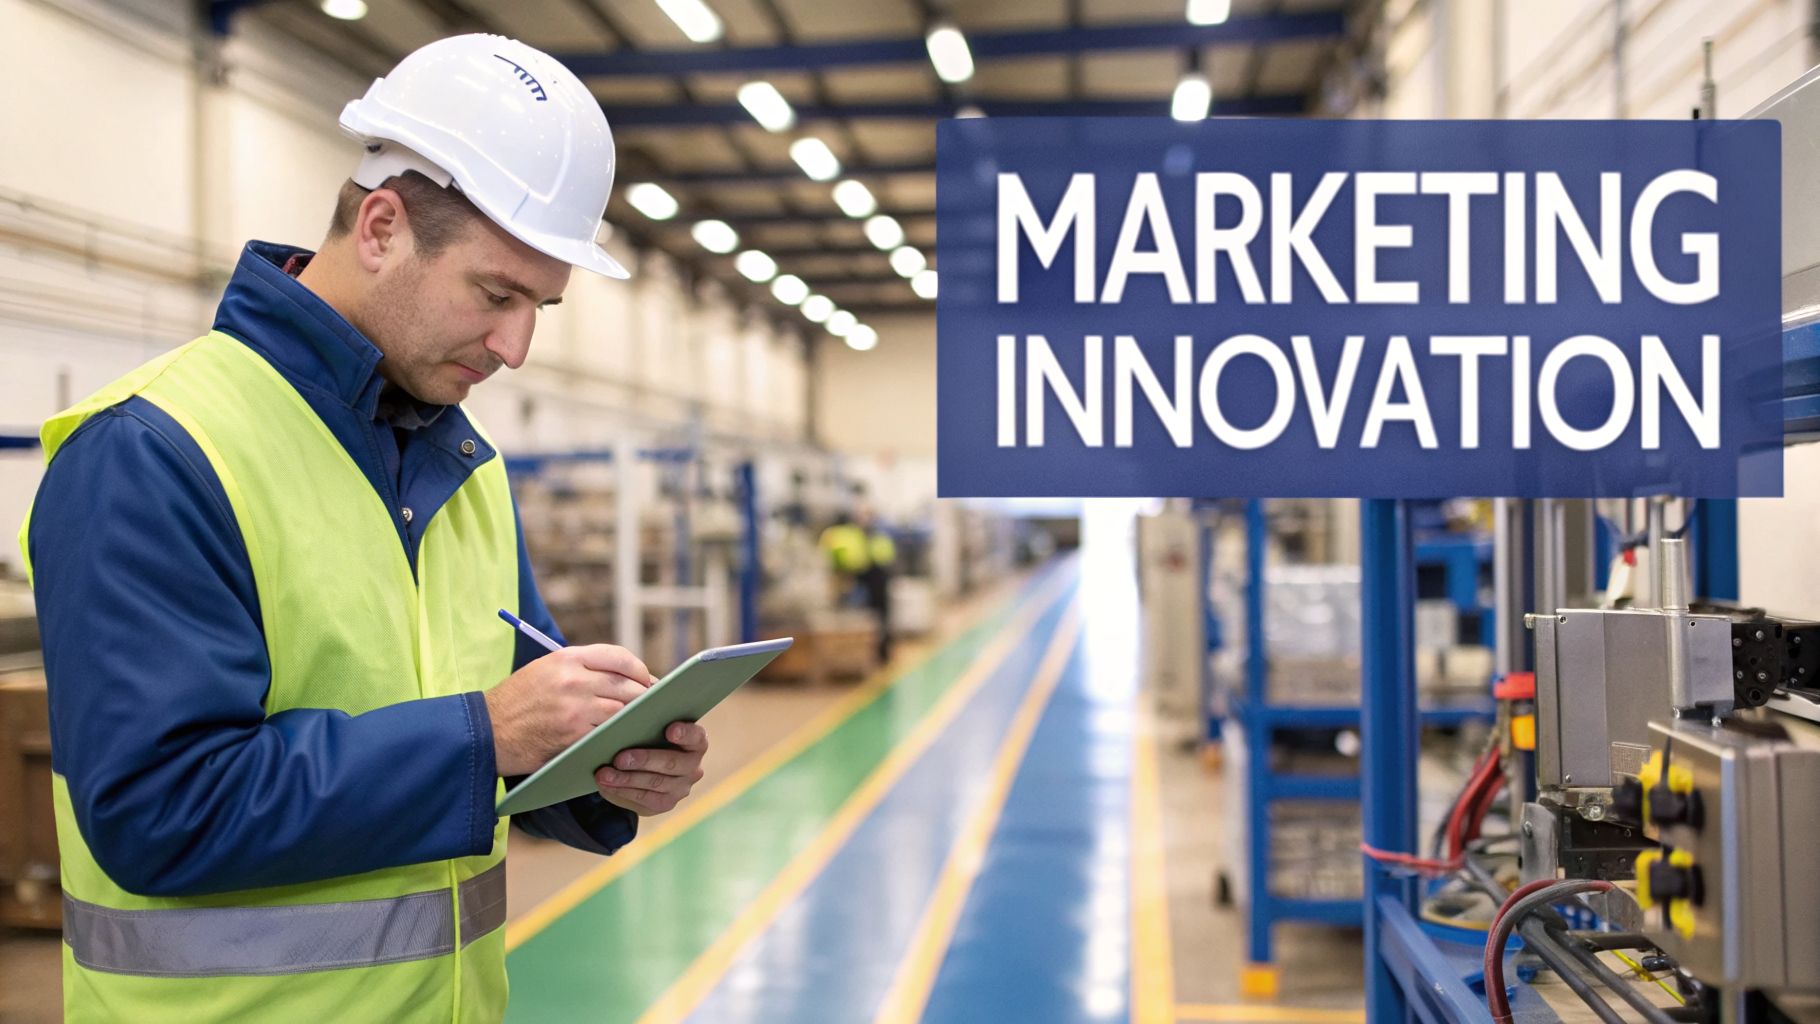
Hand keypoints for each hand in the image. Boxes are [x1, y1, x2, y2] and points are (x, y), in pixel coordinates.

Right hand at [484, 645, 655, 776]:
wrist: (485, 732)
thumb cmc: (517, 701)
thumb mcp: (544, 670)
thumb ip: (580, 668)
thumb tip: (620, 677)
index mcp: (567, 658)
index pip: (618, 657)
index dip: (639, 669)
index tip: (646, 680)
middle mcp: (574, 680)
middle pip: (627, 685)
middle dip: (643, 696)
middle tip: (651, 705)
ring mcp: (575, 709)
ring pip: (621, 711)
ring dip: (635, 719)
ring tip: (642, 723)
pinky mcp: (573, 735)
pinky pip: (607, 734)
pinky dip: (618, 736)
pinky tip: (623, 739)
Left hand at [594, 722, 707, 815]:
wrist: (646, 769)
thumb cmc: (648, 739)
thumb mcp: (652, 728)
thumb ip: (648, 723)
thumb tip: (626, 717)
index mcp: (696, 742)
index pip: (696, 736)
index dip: (685, 733)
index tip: (669, 730)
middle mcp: (693, 766)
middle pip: (672, 763)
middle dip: (644, 760)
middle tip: (619, 758)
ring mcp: (681, 787)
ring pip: (655, 783)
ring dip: (626, 779)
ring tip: (604, 774)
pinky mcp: (666, 803)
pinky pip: (644, 799)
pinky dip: (622, 791)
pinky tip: (607, 785)